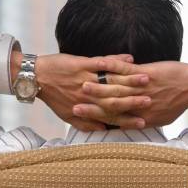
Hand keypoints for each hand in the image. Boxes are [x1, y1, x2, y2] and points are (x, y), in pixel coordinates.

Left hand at [30, 53, 151, 130]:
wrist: (35, 78)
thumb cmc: (53, 97)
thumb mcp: (68, 115)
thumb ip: (86, 123)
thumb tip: (103, 129)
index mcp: (86, 108)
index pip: (111, 116)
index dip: (128, 119)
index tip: (144, 122)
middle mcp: (87, 95)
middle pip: (116, 99)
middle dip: (135, 99)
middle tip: (152, 100)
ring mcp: (85, 78)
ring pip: (112, 81)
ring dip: (130, 79)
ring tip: (147, 78)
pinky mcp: (81, 64)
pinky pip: (102, 62)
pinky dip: (116, 60)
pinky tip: (130, 58)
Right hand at [73, 60, 187, 127]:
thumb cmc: (177, 102)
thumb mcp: (160, 117)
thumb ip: (143, 121)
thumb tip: (131, 125)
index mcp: (141, 117)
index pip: (113, 120)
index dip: (96, 120)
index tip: (79, 118)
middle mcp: (138, 105)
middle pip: (109, 107)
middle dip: (90, 106)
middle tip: (73, 105)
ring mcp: (140, 89)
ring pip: (114, 89)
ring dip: (97, 87)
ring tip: (81, 85)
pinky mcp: (145, 74)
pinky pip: (125, 70)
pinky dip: (112, 67)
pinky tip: (99, 63)